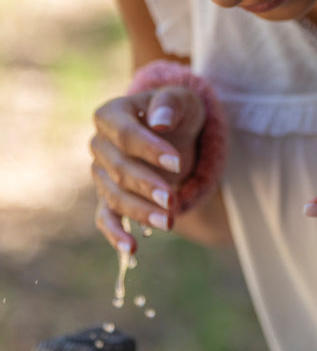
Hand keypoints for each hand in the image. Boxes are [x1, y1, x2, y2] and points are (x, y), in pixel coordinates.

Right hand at [91, 85, 205, 251]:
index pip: (124, 134)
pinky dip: (116, 234)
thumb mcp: (182, 100)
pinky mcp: (110, 197)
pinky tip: (131, 250)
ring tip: (169, 223)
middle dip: (146, 186)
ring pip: (115, 197)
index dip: (148, 149)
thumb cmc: (176, 112)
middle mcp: (100, 145)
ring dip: (140, 212)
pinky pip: (106, 218)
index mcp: (111, 115)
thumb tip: (159, 121)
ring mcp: (102, 173)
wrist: (174, 133)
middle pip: (118, 169)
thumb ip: (170, 105)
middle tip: (172, 199)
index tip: (176, 163)